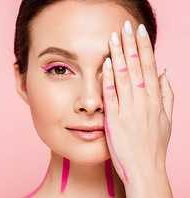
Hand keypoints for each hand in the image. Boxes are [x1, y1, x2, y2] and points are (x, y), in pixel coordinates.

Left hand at [102, 21, 173, 196]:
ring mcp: (128, 111)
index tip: (140, 32)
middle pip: (137, 68)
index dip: (145, 48)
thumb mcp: (167, 120)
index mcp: (156, 101)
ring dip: (118, 56)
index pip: (150, 67)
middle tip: (126, 25)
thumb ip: (167, 95)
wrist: (145, 170)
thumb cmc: (154, 146)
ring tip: (113, 37)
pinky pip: (111, 96)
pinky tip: (106, 64)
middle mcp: (143, 103)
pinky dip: (109, 79)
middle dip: (131, 45)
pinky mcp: (114, 120)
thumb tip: (165, 73)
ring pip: (124, 77)